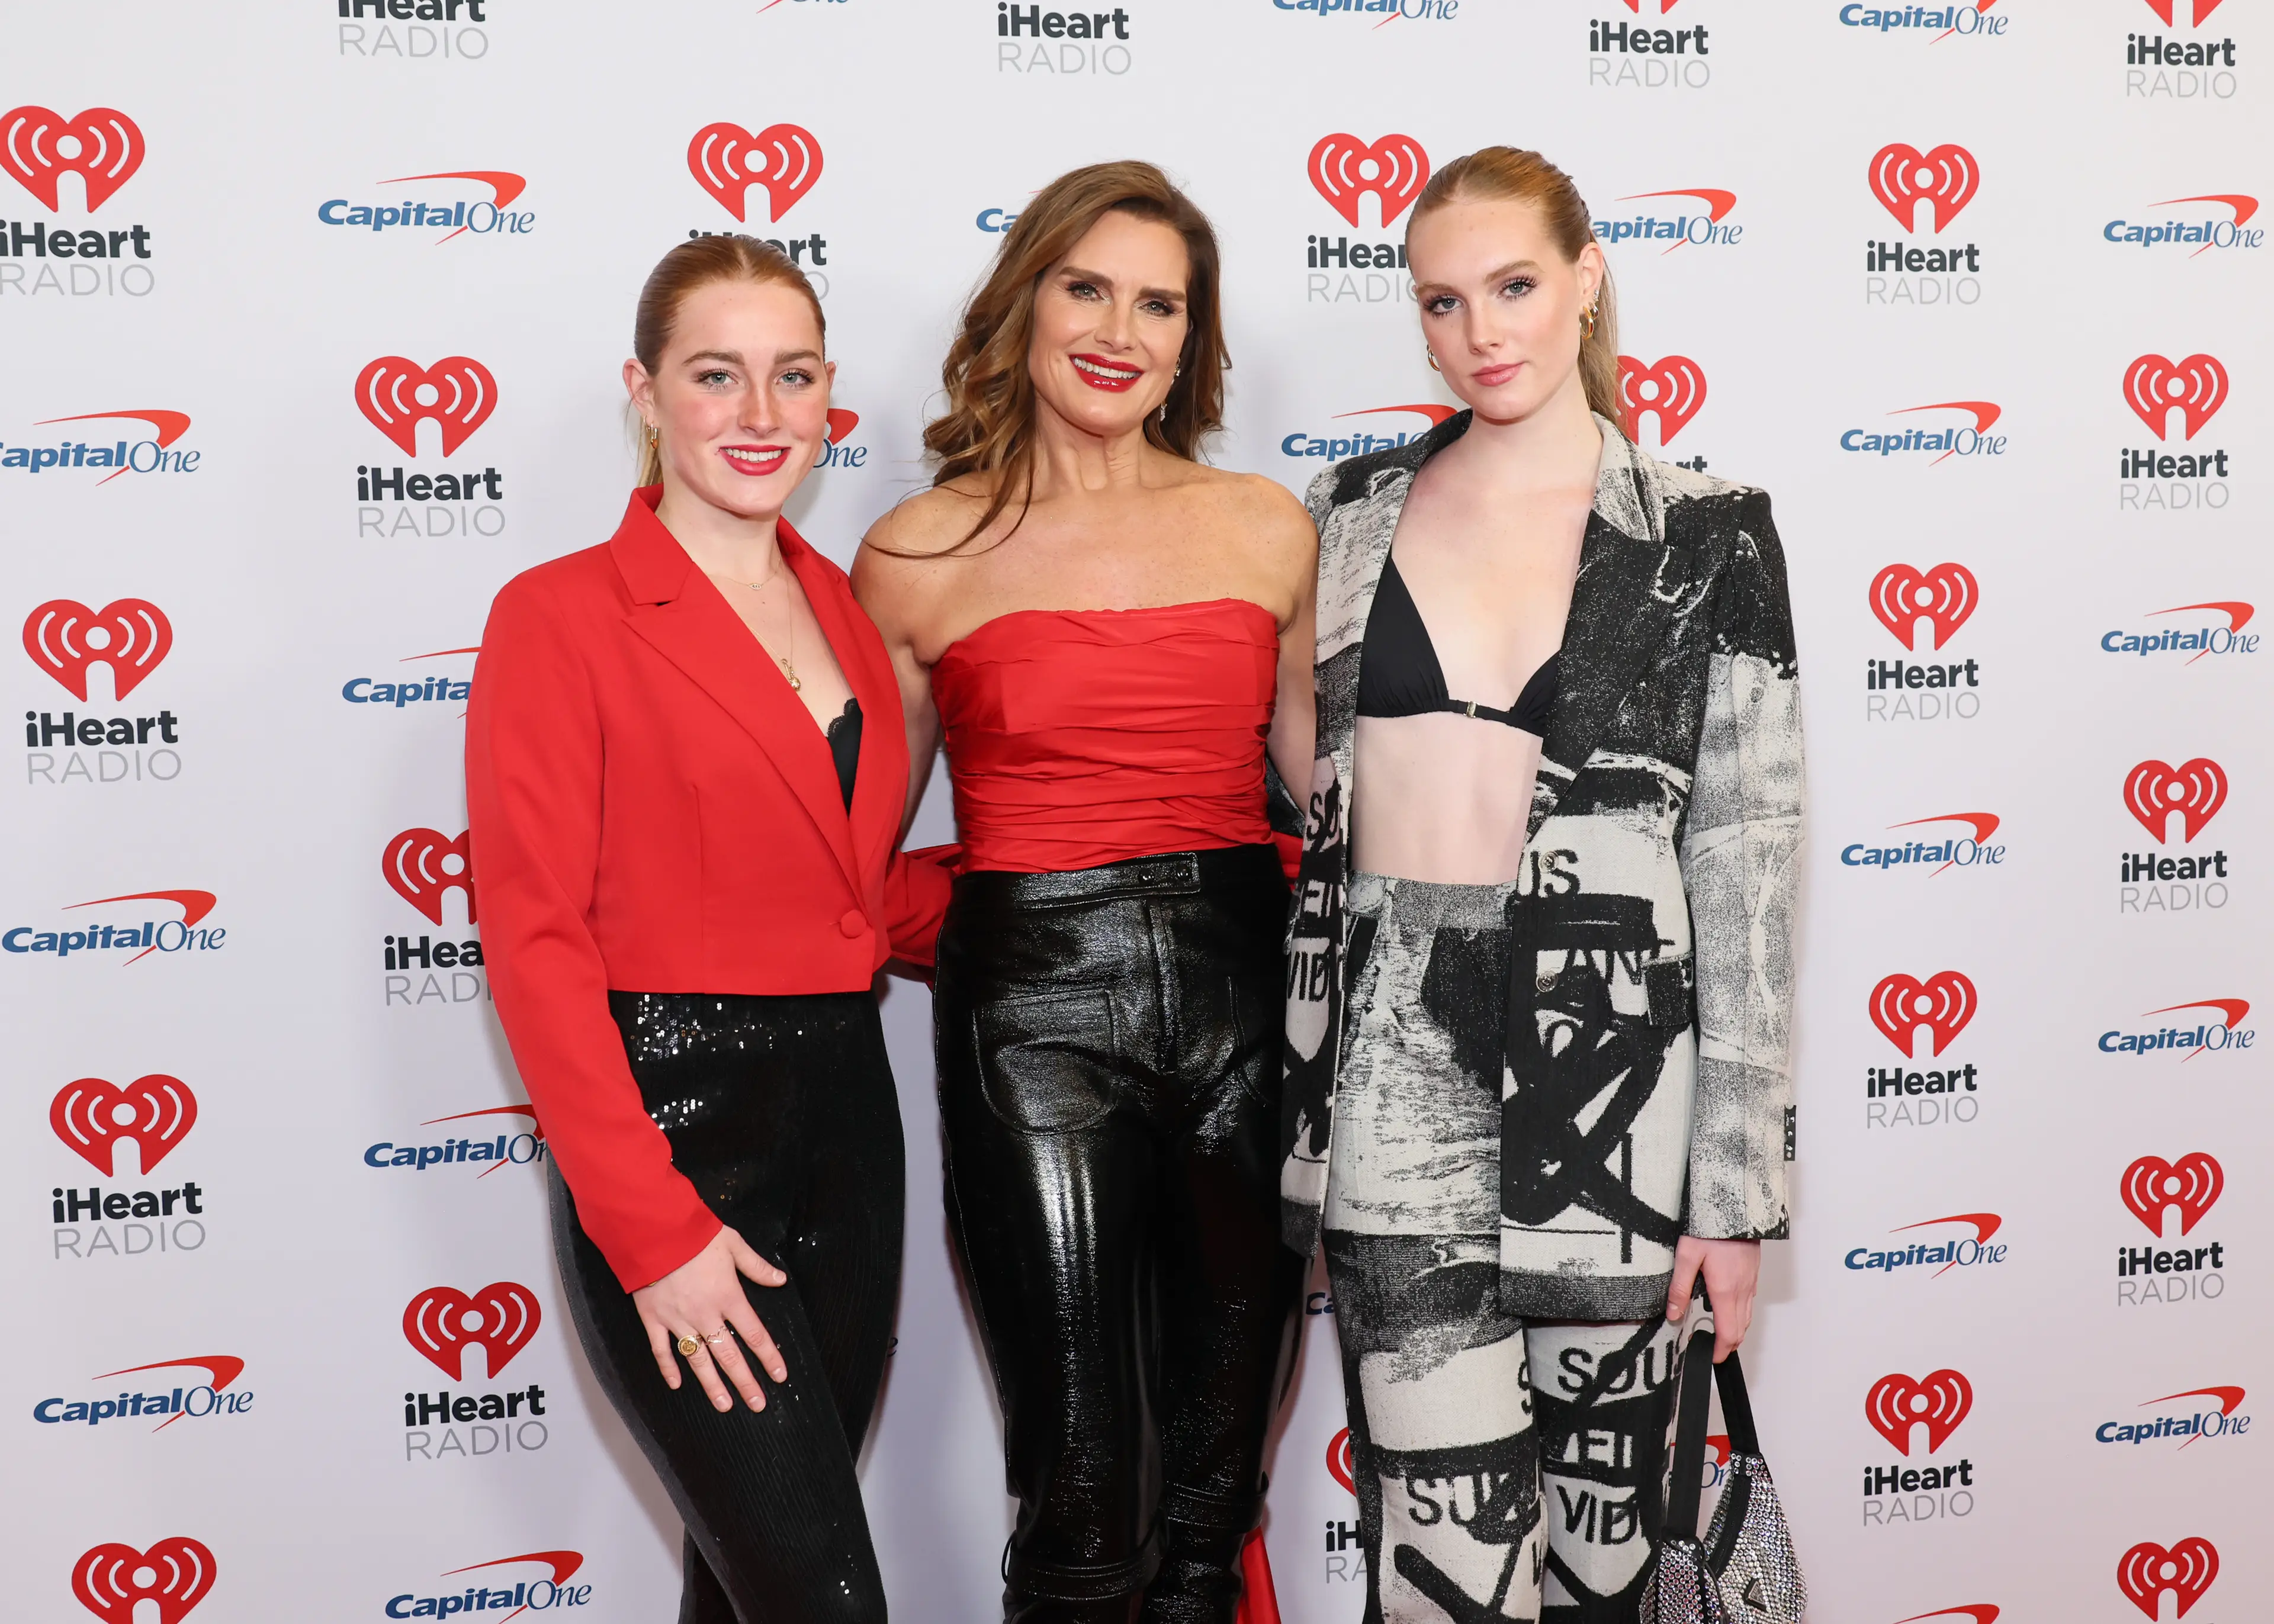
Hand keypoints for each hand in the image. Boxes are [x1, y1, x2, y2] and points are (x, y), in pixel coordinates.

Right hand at [630, 1227, 790, 1412]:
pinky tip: (675, 1384)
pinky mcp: (653, 1319)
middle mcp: (705, 1315)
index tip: (779, 1376)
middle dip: (745, 1382)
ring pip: (698, 1360)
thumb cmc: (695, 1234)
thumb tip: (780, 1279)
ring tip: (724, 1406)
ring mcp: (678, 1320)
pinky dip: (668, 1368)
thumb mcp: (734, 1244)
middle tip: (757, 1404)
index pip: (754, 1334)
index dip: (769, 1357)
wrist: (654, 1230)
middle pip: (729, 1355)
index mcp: (728, 1297)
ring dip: (712, 1385)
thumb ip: (757, 1266)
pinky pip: (661, 1350)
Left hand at [1665, 1235, 1759, 1362]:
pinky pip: (1749, 1301)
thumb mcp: (1686, 1255)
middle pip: (1740, 1330)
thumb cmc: (1711, 1225)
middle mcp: (1742, 1290)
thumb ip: (1679, 1287)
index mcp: (1725, 1290)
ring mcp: (1750, 1282)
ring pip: (1747, 1316)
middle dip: (1727, 1344)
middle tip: (1711, 1349)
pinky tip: (1725, 1305)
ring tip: (1717, 1332)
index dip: (1720, 1350)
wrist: (1735, 1203)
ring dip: (1735, 1330)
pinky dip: (1740, 1313)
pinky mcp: (1753, 1272)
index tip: (1710, 1357)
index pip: (1728, 1333)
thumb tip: (1673, 1314)